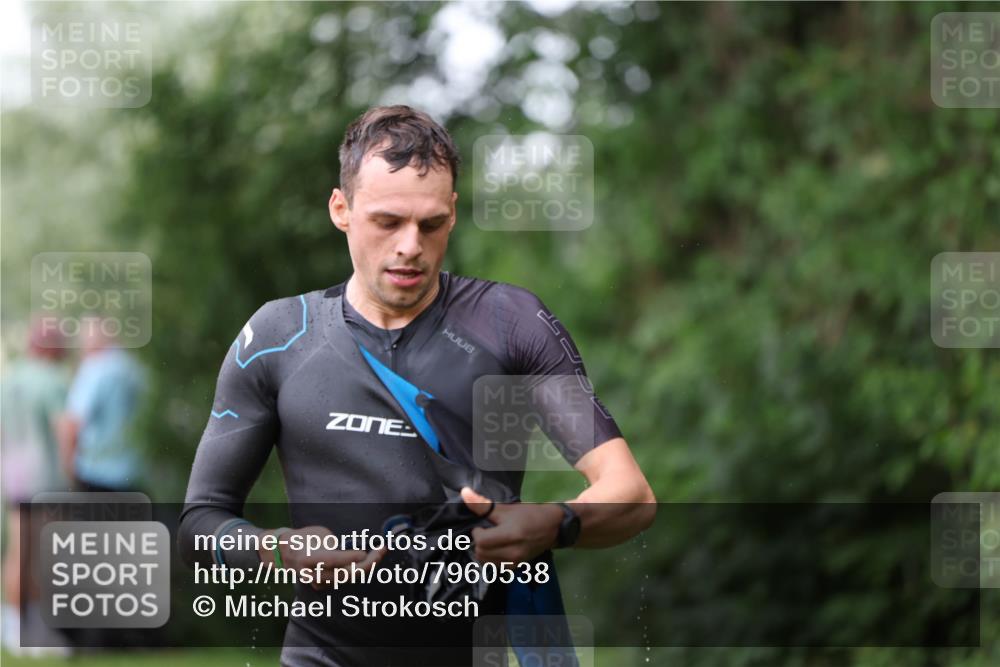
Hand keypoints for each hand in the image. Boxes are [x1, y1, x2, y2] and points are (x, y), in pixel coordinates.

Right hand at [260, 525, 384, 590]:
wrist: (285, 553)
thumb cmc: (304, 538)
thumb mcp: (318, 534)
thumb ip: (335, 544)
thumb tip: (355, 552)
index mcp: (308, 558)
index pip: (332, 560)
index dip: (349, 557)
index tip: (364, 552)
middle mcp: (313, 574)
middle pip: (344, 574)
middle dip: (367, 563)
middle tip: (381, 550)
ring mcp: (318, 583)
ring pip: (348, 578)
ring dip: (367, 567)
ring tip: (380, 552)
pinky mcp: (325, 586)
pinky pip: (345, 579)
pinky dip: (359, 570)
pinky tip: (370, 560)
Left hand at [461, 487, 562, 563]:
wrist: (553, 527)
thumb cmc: (529, 514)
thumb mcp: (506, 508)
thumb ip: (483, 504)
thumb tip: (464, 493)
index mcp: (510, 535)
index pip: (481, 541)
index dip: (477, 533)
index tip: (482, 526)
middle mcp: (512, 552)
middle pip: (481, 553)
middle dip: (479, 542)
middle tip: (486, 532)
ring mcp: (515, 562)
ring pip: (486, 562)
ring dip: (483, 551)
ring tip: (491, 541)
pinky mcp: (516, 567)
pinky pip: (495, 567)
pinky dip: (491, 559)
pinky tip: (497, 549)